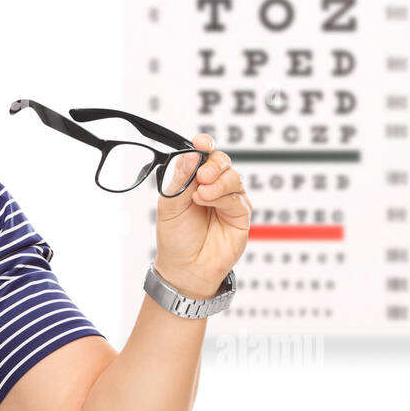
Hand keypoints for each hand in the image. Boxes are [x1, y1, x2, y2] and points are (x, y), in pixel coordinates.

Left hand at [154, 133, 250, 297]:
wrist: (184, 267)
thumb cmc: (175, 238)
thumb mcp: (169, 204)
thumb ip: (181, 179)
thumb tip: (191, 155)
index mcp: (195, 180)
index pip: (204, 155)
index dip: (205, 145)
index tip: (201, 143)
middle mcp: (214, 187)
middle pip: (222, 161)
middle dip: (213, 164)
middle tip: (201, 176)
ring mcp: (228, 201)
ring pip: (233, 177)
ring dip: (217, 182)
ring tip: (200, 195)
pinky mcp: (240, 216)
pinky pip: (238, 198)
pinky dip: (222, 197)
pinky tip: (207, 202)